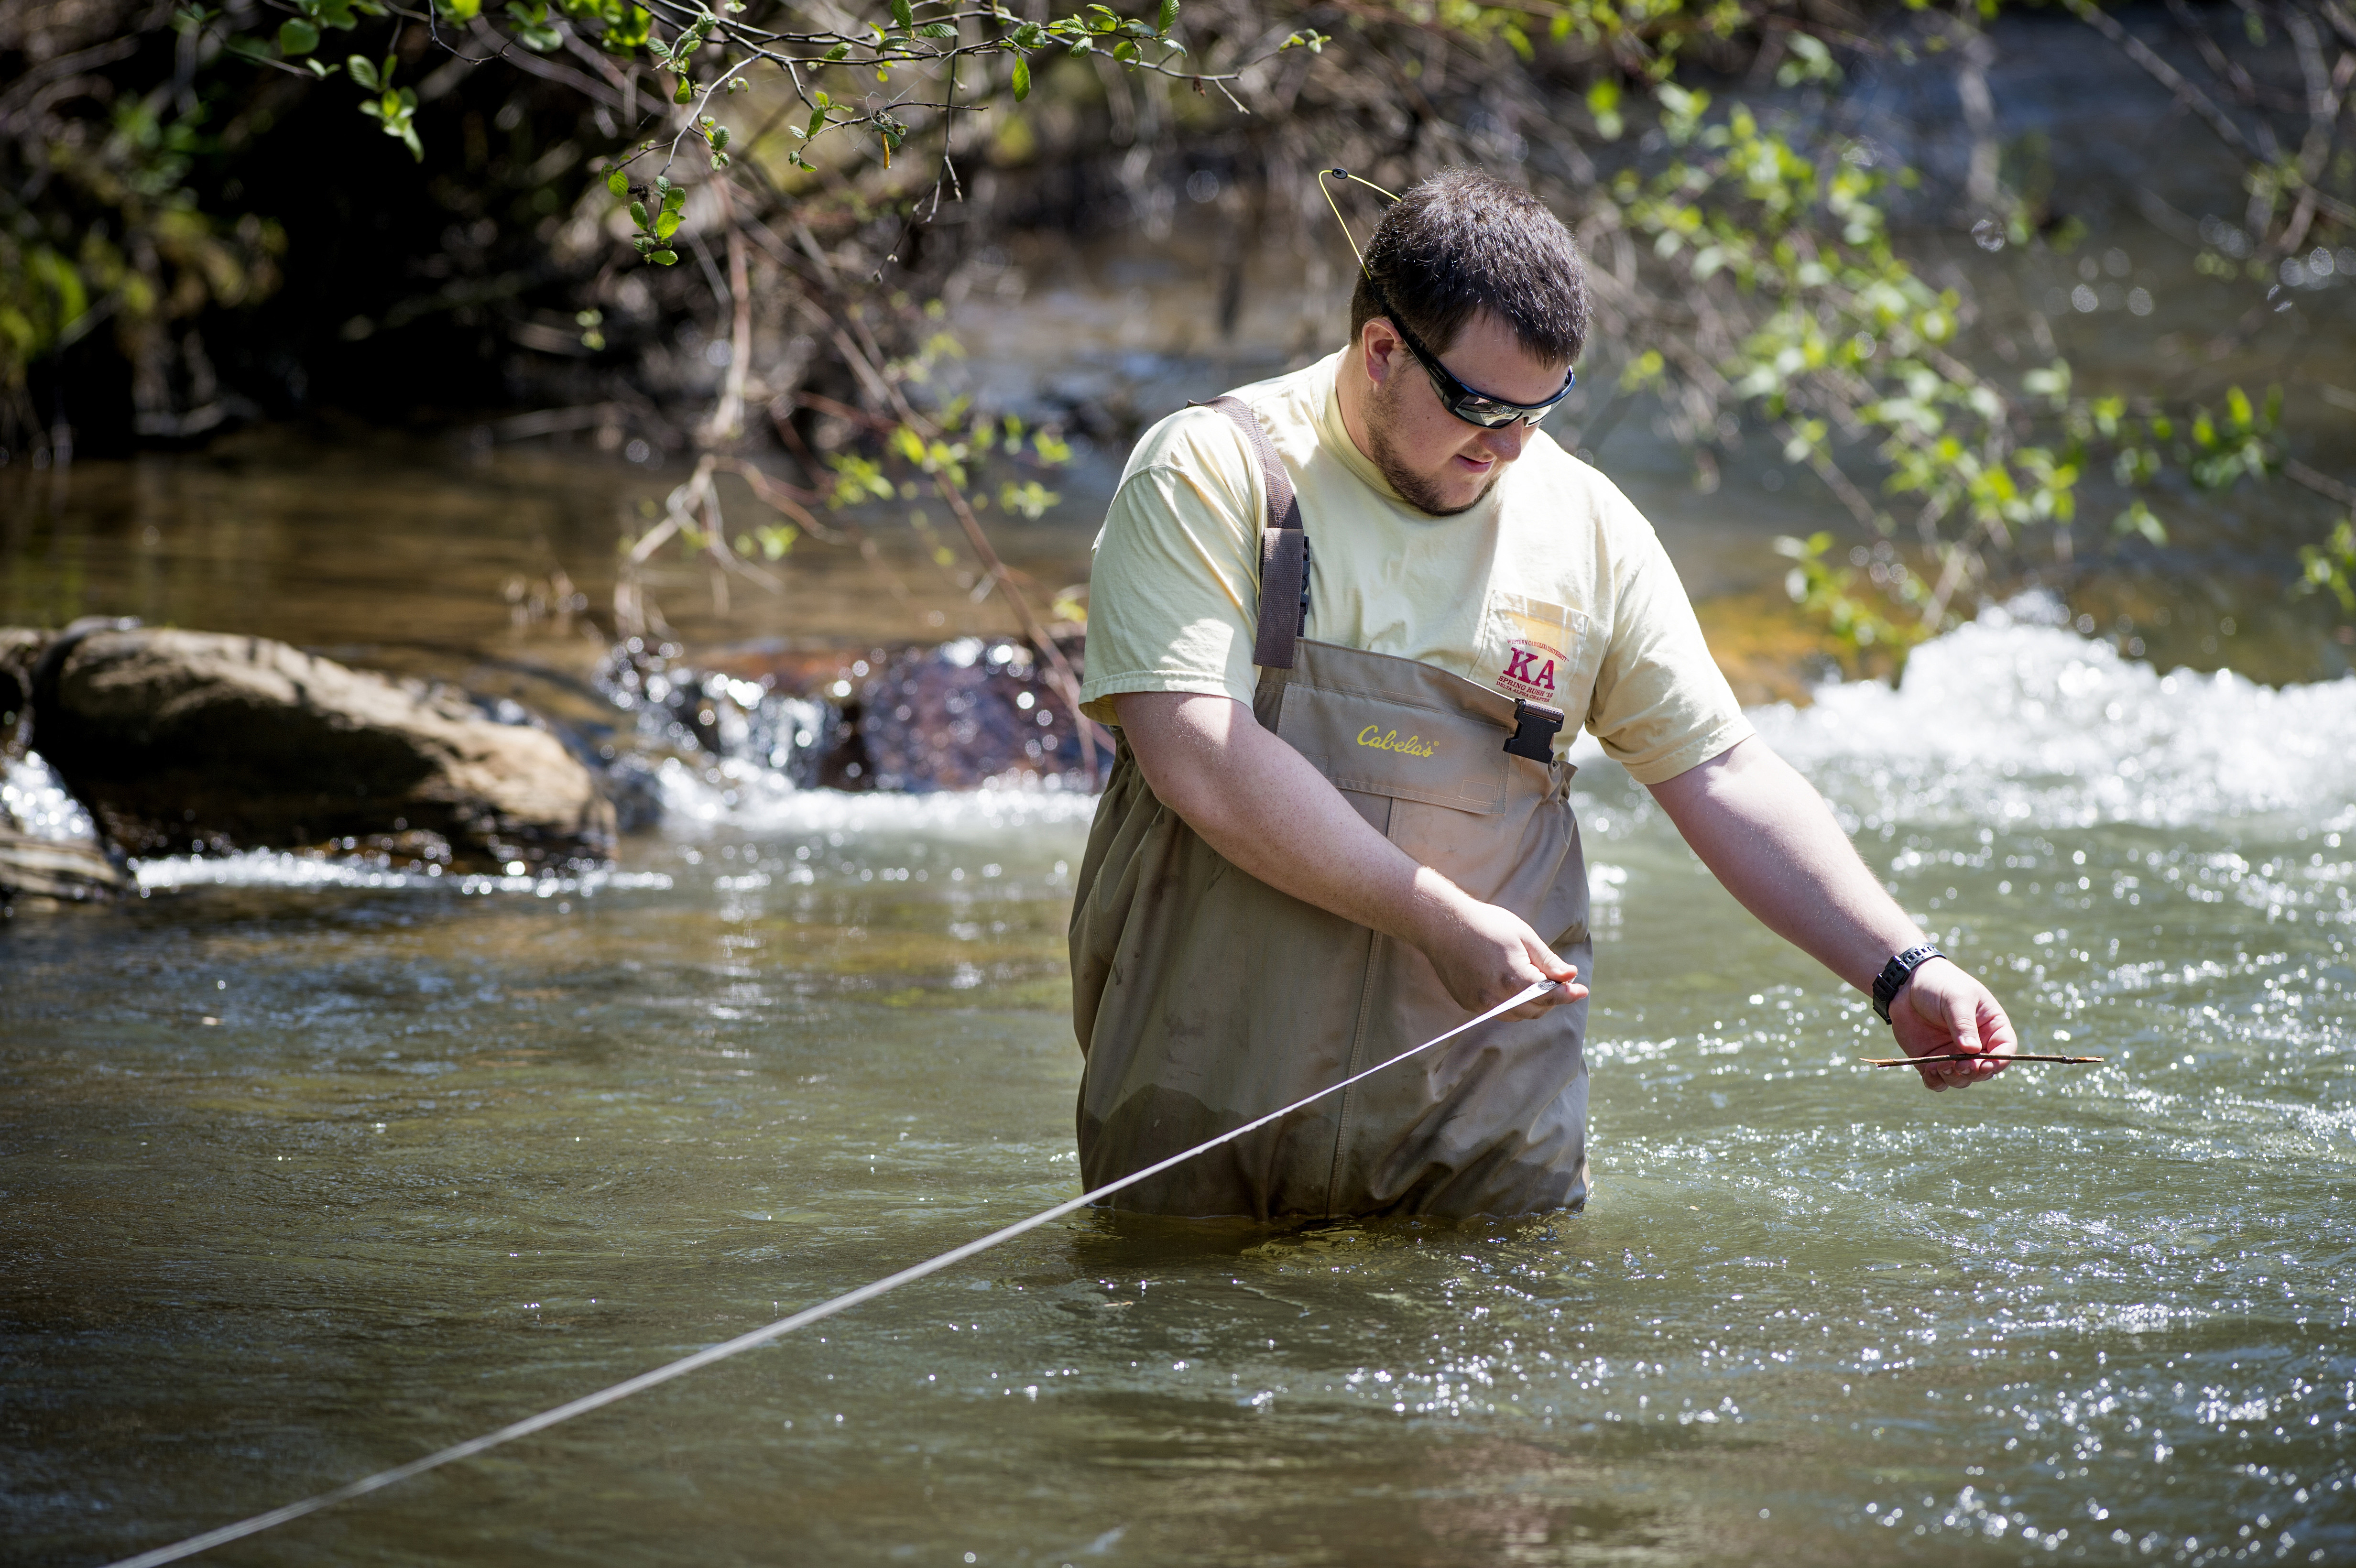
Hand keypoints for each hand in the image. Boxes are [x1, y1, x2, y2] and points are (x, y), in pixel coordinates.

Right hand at [1413, 883, 1587, 1017]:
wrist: (1442, 925)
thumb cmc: (1486, 924)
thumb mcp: (1523, 936)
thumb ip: (1548, 962)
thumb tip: (1571, 976)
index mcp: (1514, 979)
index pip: (1550, 996)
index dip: (1568, 994)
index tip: (1582, 991)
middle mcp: (1497, 997)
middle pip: (1536, 1009)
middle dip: (1551, 998)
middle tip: (1558, 981)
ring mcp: (1481, 1004)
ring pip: (1518, 1015)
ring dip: (1532, 1004)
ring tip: (1535, 982)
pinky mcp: (1469, 1004)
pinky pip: (1499, 1012)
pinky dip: (1512, 1004)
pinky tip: (1511, 985)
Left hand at [1890, 957, 2017, 1090]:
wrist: (1907, 985)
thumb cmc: (1940, 984)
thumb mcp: (1956, 999)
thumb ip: (1964, 1024)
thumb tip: (1971, 1050)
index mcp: (1991, 1027)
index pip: (2005, 1050)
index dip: (1999, 1062)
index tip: (1985, 1065)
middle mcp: (1976, 1045)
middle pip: (1984, 1071)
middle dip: (1974, 1073)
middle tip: (1960, 1066)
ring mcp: (1954, 1055)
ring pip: (1962, 1079)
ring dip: (1953, 1078)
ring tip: (1940, 1065)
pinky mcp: (1933, 1061)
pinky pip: (1937, 1081)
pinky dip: (1935, 1081)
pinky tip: (1929, 1070)